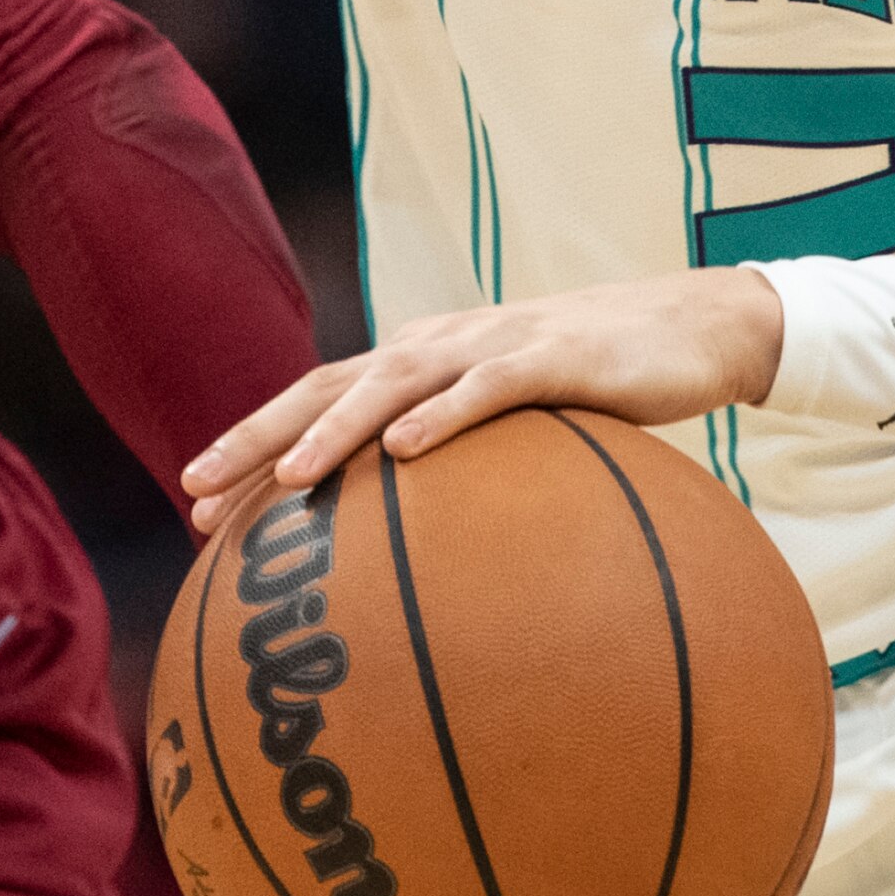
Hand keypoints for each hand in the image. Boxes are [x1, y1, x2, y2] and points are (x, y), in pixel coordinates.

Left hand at [179, 268, 783, 532]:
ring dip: (333, 430)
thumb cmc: (603, 388)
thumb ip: (467, 475)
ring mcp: (495, 344)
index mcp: (423, 362)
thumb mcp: (522, 434)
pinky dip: (441, 416)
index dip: (253, 444)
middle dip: (256, 437)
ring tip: (285, 481)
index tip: (195, 506)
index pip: (318, 398)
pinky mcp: (554, 356)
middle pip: (328, 384)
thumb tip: (415, 566)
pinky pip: (487, 388)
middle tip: (195, 491)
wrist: (699, 330)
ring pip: (392, 381)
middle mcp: (441, 345)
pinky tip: (404, 451)